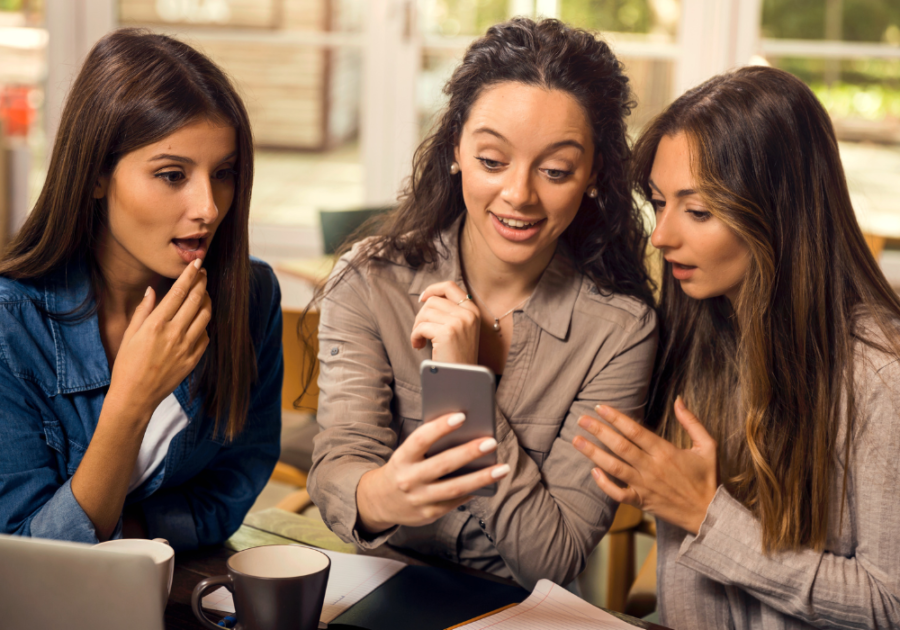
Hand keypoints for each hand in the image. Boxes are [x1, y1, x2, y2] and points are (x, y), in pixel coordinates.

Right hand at [107, 259, 211, 414]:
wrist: (135, 396)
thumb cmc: (127, 364)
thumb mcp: (129, 334)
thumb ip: (143, 310)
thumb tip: (152, 290)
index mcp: (156, 324)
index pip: (178, 292)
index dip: (190, 275)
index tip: (197, 263)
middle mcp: (174, 333)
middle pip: (196, 300)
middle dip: (202, 282)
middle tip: (204, 272)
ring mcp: (186, 347)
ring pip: (205, 316)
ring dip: (207, 301)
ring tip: (203, 293)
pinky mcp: (193, 359)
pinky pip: (205, 335)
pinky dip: (204, 323)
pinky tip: (199, 319)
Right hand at [356, 412, 509, 533]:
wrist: (379, 502)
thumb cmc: (402, 469)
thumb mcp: (406, 455)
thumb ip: (428, 446)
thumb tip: (464, 433)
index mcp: (401, 459)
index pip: (420, 439)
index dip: (440, 427)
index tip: (462, 416)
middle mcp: (408, 480)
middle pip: (443, 465)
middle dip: (469, 453)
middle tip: (491, 442)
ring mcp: (418, 499)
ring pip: (455, 488)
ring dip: (481, 478)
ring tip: (502, 468)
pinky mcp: (428, 514)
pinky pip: (455, 502)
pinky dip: (473, 491)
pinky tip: (488, 482)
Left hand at [411, 281, 479, 363]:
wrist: (463, 379)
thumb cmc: (458, 356)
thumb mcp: (461, 329)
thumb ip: (450, 312)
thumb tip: (427, 297)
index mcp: (473, 311)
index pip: (450, 286)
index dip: (433, 289)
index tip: (422, 298)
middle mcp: (468, 314)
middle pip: (433, 300)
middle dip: (421, 315)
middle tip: (420, 332)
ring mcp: (458, 322)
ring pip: (425, 313)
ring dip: (417, 327)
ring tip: (420, 341)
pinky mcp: (447, 333)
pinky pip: (421, 327)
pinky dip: (415, 337)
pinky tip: (418, 346)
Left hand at [572, 397, 718, 534]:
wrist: (710, 514)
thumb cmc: (708, 478)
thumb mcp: (707, 446)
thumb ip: (692, 422)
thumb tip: (679, 399)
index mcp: (666, 452)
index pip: (635, 431)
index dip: (616, 418)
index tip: (600, 407)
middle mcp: (652, 468)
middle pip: (620, 446)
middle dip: (598, 431)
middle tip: (581, 419)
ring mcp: (645, 486)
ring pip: (614, 467)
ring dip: (593, 453)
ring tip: (576, 440)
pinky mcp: (642, 502)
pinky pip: (618, 494)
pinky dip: (604, 484)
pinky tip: (592, 472)